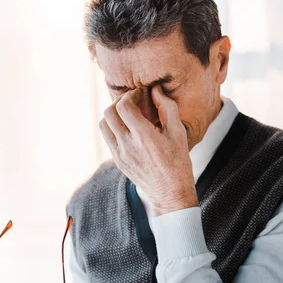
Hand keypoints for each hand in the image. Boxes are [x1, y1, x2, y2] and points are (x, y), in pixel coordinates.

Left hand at [99, 86, 197, 215]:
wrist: (170, 192)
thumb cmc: (178, 161)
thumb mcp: (178, 132)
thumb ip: (167, 107)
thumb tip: (155, 90)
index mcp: (144, 137)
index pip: (124, 107)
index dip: (130, 95)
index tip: (140, 94)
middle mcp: (128, 146)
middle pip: (109, 113)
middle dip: (119, 102)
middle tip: (132, 101)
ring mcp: (120, 155)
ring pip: (103, 125)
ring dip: (112, 114)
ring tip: (127, 114)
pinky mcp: (117, 161)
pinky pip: (107, 137)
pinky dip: (113, 127)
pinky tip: (128, 128)